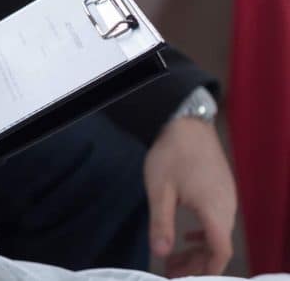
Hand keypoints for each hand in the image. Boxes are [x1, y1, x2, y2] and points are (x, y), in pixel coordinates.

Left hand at [144, 116, 236, 275]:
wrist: (187, 123)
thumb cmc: (172, 154)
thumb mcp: (160, 191)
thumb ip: (162, 224)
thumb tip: (161, 254)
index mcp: (215, 211)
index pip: (221, 252)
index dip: (206, 270)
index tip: (185, 278)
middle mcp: (227, 207)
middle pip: (219, 246)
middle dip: (197, 264)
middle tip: (172, 271)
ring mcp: (227, 197)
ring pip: (218, 234)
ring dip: (199, 249)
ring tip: (174, 257)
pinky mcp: (221, 189)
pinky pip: (217, 220)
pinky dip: (203, 234)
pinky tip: (186, 235)